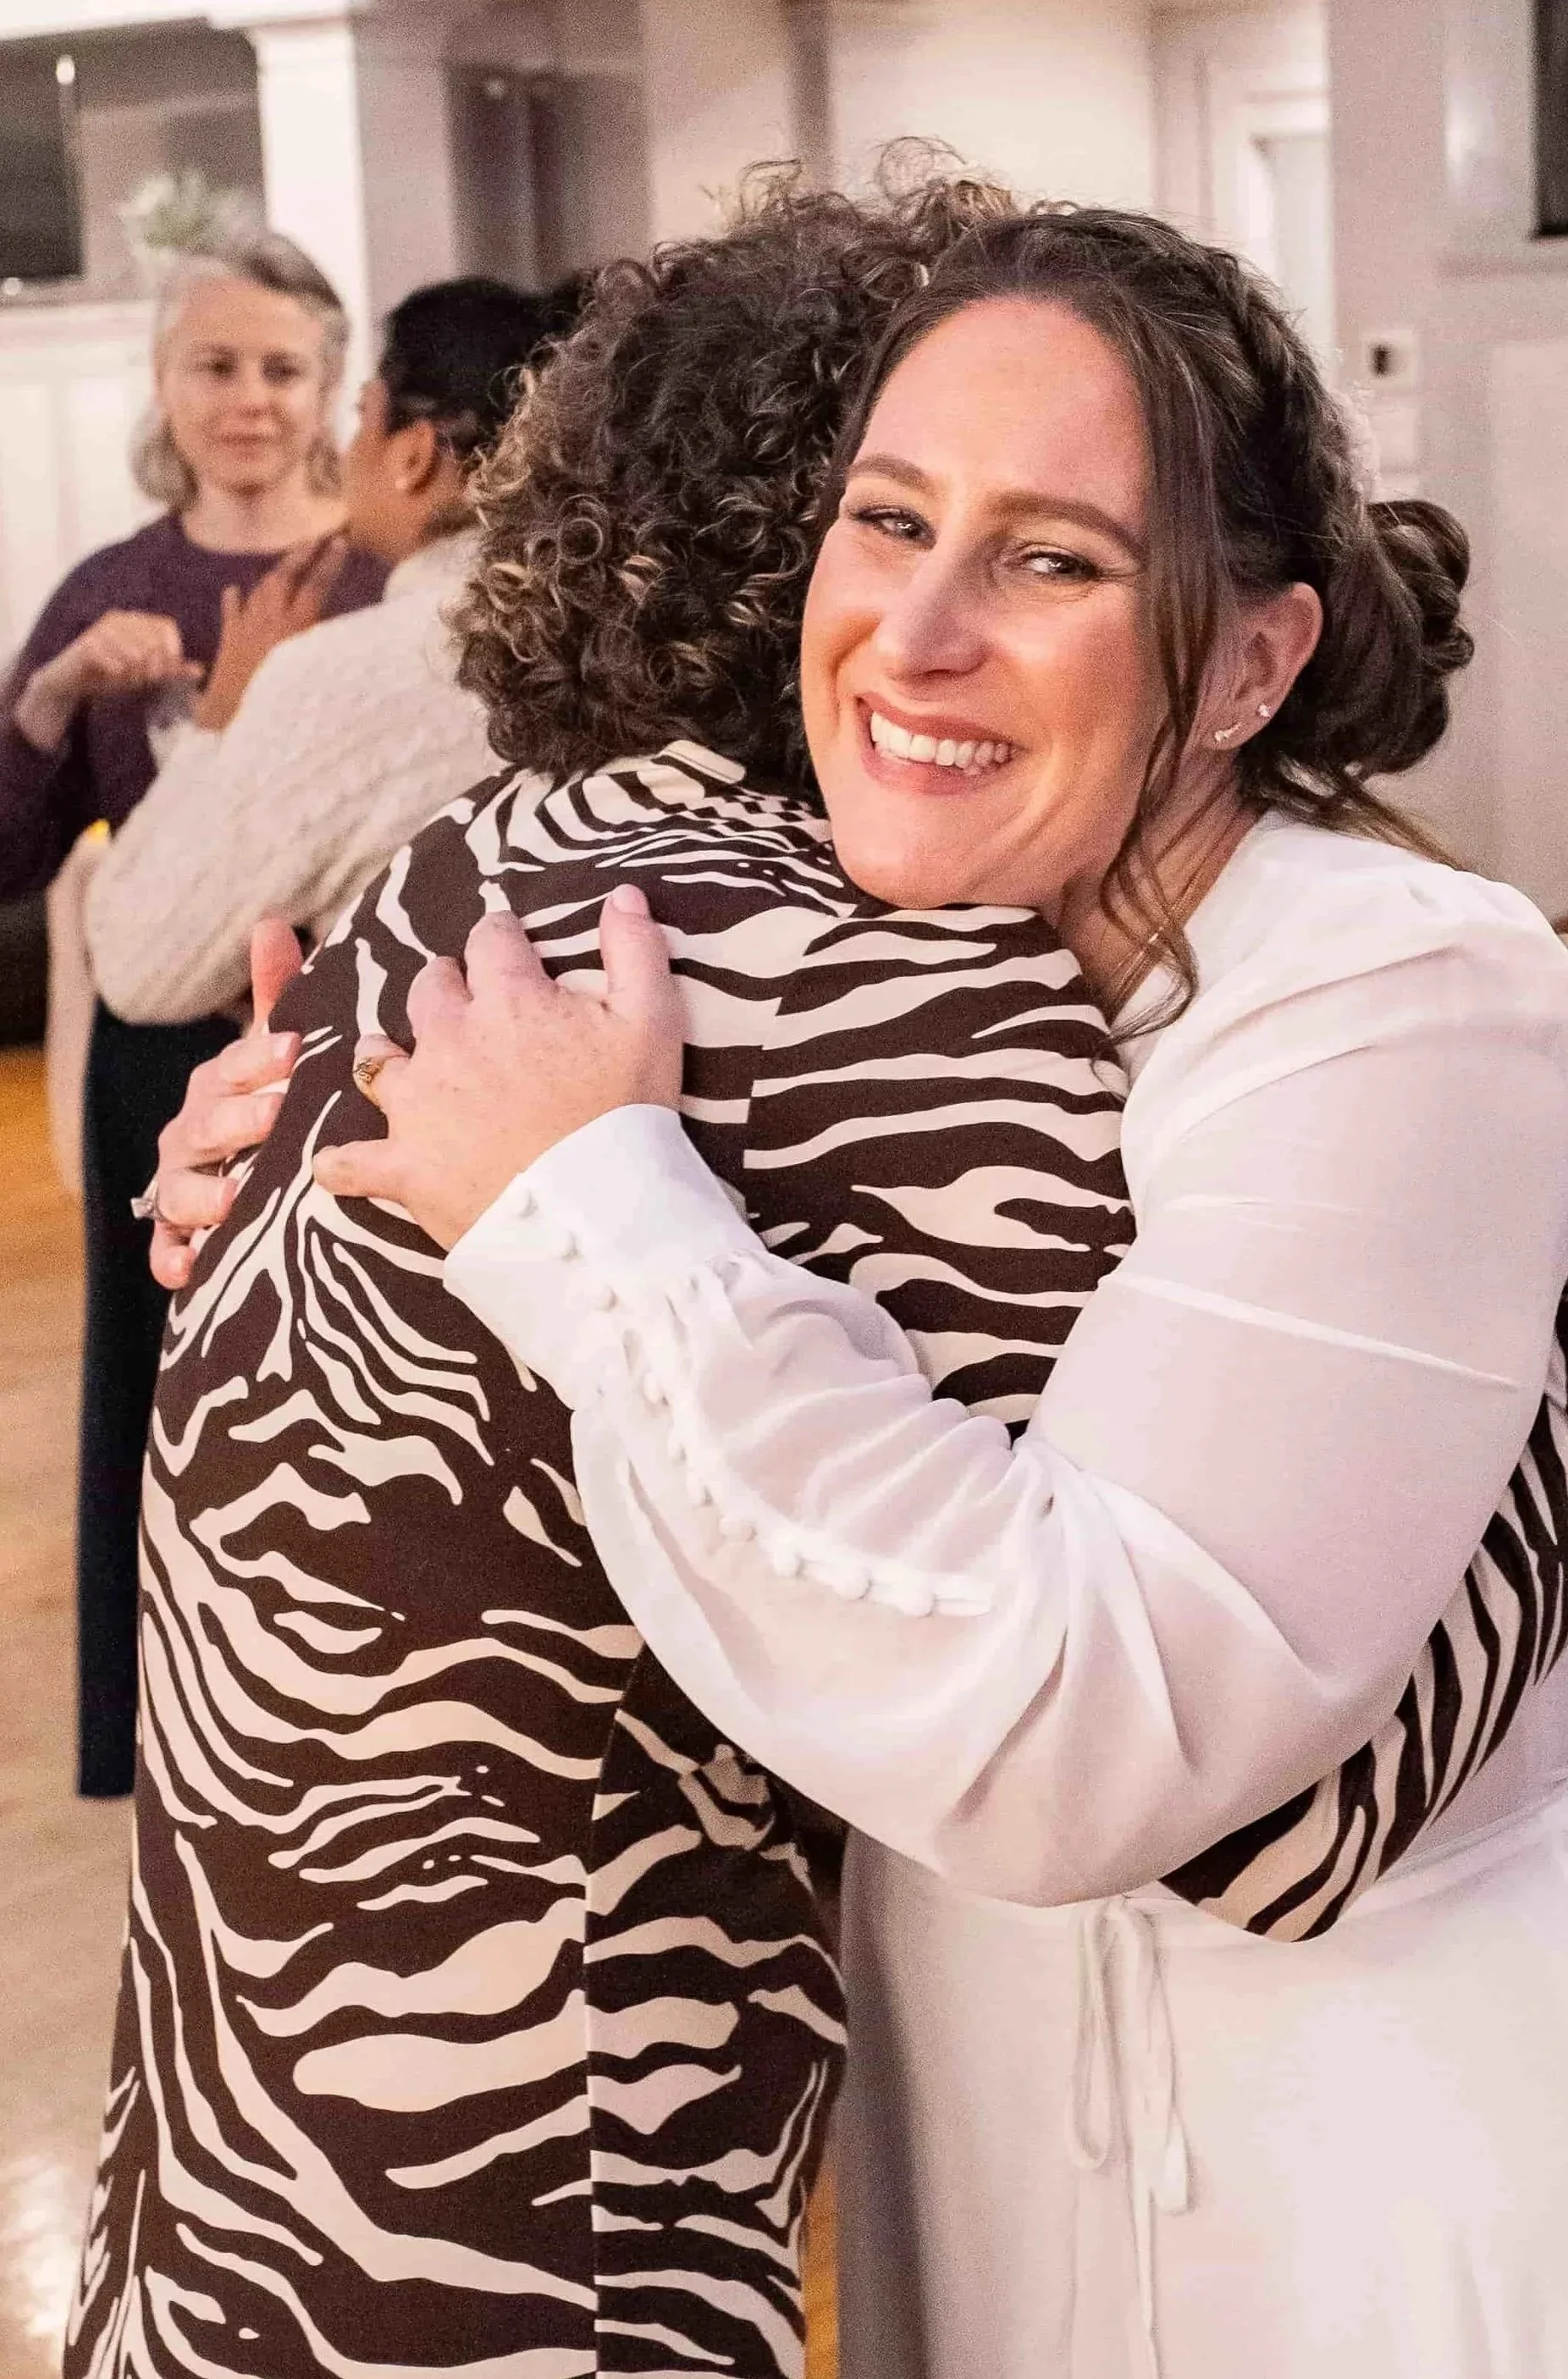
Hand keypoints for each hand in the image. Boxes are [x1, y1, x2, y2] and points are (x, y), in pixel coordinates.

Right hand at [14, 611, 199, 751]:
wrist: (73, 682)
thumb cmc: (111, 674)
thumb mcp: (145, 674)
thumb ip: (171, 671)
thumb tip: (200, 671)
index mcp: (137, 621)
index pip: (166, 626)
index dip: (172, 650)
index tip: (167, 672)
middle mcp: (121, 619)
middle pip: (152, 638)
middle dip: (155, 665)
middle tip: (146, 679)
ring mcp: (102, 628)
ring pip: (134, 649)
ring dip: (135, 670)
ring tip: (129, 678)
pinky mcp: (87, 643)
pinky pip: (112, 656)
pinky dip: (117, 669)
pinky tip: (116, 675)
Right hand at [148, 919, 303, 1289]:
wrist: (258, 1175)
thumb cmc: (271, 1100)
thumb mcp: (279, 1053)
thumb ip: (279, 994)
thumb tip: (272, 920)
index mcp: (219, 1082)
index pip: (236, 1066)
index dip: (261, 1058)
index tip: (293, 1049)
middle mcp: (192, 1131)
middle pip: (209, 1126)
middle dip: (240, 1122)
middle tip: (279, 1118)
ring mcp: (182, 1183)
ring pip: (181, 1189)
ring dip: (205, 1195)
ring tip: (236, 1198)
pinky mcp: (179, 1235)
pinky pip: (167, 1248)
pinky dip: (173, 1258)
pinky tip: (190, 1266)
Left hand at [193, 532, 347, 730]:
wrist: (231, 717)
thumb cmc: (277, 701)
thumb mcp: (311, 676)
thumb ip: (325, 648)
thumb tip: (346, 632)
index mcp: (294, 627)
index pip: (315, 586)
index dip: (330, 563)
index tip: (341, 542)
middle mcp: (269, 619)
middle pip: (285, 576)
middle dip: (301, 554)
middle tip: (315, 540)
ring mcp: (246, 625)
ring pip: (260, 588)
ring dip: (275, 573)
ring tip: (287, 563)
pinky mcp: (228, 638)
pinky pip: (231, 610)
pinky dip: (236, 598)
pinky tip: (236, 590)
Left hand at [313, 885, 682, 1248]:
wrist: (595, 1215)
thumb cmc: (628, 1116)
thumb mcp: (652, 1023)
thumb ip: (636, 951)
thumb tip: (623, 894)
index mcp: (508, 998)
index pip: (490, 939)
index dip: (502, 939)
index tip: (510, 948)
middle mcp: (449, 1038)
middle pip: (429, 988)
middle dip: (445, 987)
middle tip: (466, 1004)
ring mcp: (418, 1103)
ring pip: (375, 1057)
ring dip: (385, 1053)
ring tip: (398, 1062)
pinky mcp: (403, 1166)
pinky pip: (349, 1162)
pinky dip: (341, 1163)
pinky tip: (335, 1163)